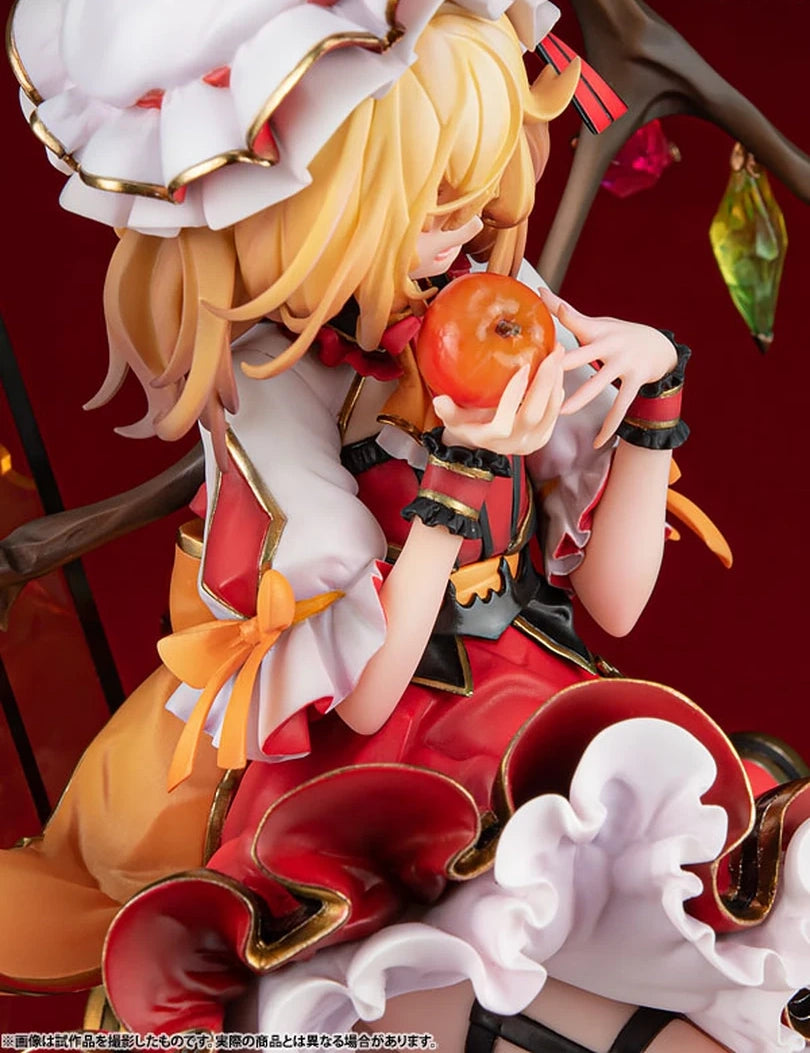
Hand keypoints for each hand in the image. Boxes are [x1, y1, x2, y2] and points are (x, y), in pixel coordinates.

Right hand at [433, 345, 564, 455]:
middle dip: (546, 381)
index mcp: (491, 439)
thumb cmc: (465, 425)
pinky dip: (558, 392)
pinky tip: (558, 372)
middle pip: (535, 414)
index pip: (504, 422)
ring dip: (556, 382)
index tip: (523, 367)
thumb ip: (447, 411)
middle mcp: (514, 444)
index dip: (514, 396)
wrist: (480, 443)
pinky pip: (554, 414)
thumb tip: (440, 401)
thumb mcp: (452, 420)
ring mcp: (531, 442)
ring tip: (557, 355)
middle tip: (553, 352)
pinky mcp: (542, 437)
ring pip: (550, 412)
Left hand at [538, 288, 677, 447]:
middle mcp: (610, 346)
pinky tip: (598, 442)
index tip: (549, 305)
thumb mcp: (597, 322)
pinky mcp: (633, 383)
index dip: (563, 311)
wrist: (660, 347)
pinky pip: (619, 407)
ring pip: (597, 385)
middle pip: (581, 355)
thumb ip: (567, 311)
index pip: (575, 319)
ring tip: (561, 411)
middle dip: (561, 365)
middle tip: (540, 375)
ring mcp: (623, 365)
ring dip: (580, 399)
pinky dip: (609, 426)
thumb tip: (539, 291)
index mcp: (597, 330)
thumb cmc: (618, 335)